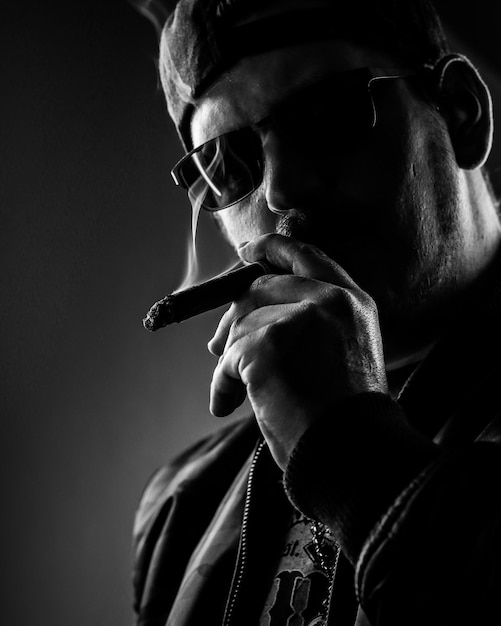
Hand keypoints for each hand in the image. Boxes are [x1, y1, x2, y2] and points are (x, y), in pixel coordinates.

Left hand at [208, 234, 387, 468]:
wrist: (354, 455)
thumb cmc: (344, 415)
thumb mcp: (343, 353)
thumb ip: (308, 322)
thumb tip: (245, 318)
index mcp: (352, 302)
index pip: (307, 256)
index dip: (274, 249)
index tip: (248, 251)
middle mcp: (329, 301)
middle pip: (261, 286)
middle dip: (234, 314)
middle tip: (216, 344)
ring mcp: (299, 319)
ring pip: (241, 324)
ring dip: (230, 360)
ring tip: (236, 390)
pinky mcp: (268, 344)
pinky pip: (227, 358)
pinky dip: (222, 383)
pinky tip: (227, 404)